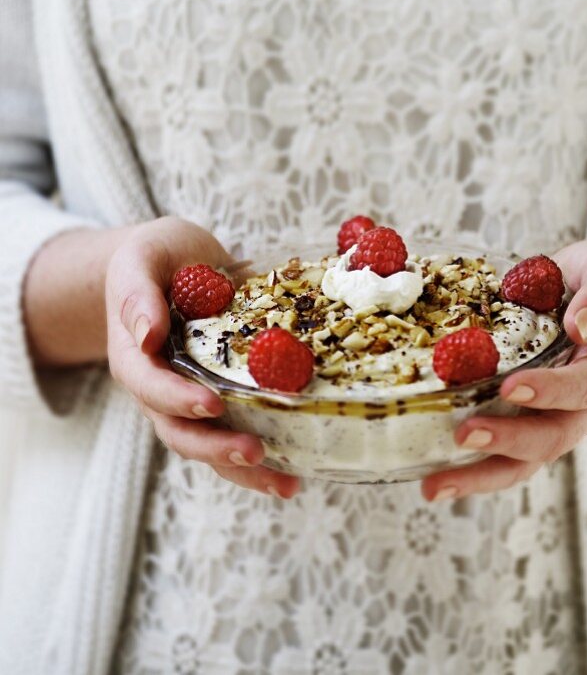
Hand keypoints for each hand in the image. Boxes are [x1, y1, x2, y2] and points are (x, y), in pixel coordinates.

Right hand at [106, 216, 298, 497]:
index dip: (178, 399)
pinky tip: (297, 471)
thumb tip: (147, 333)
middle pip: (180, 432)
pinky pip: (237, 432)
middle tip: (256, 452)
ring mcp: (189, 399)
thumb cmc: (154, 257)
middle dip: (217, 448)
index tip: (211, 404)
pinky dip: (263, 455)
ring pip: (210, 446)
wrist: (170, 263)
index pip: (150, 386)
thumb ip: (137, 293)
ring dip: (246, 469)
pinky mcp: (220, 398)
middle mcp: (160, 388)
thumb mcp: (141, 258)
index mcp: (135, 356)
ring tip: (286, 483)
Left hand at [421, 241, 586, 500]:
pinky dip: (470, 471)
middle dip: (509, 439)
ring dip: (481, 474)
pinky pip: (503, 457)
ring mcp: (555, 420)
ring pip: (524, 461)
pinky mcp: (526, 424)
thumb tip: (580, 324)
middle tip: (466, 434)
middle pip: (553, 437)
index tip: (514, 386)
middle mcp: (586, 407)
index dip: (551, 391)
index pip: (585, 387)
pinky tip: (433, 479)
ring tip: (437, 483)